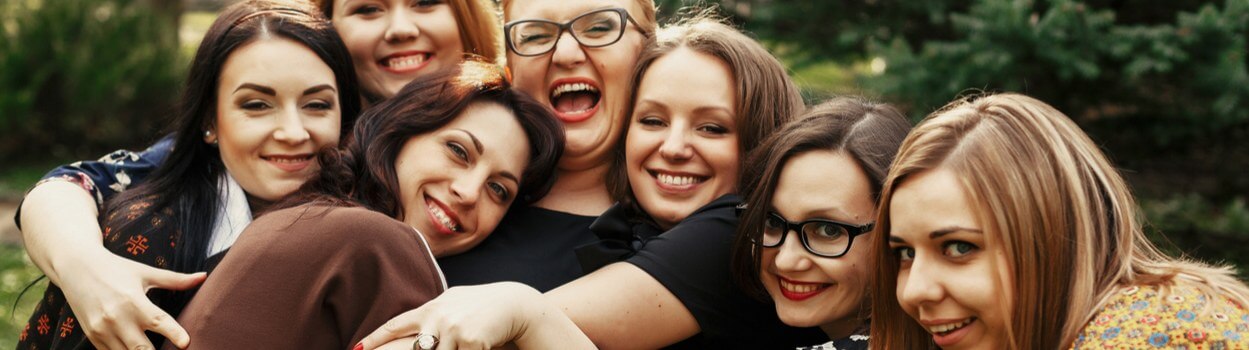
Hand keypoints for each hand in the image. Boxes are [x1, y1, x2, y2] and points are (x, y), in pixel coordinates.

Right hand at [56, 249, 205, 349]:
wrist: (76, 268)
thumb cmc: (116, 268)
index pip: (158, 321)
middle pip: (141, 349)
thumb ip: (175, 280)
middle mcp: (117, 318)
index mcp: (134, 301)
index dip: (174, 334)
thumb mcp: (145, 272)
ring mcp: (102, 330)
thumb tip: (204, 276)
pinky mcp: (93, 337)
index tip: (186, 344)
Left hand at [358, 282, 540, 349]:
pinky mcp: (471, 342)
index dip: (374, 338)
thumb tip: (415, 323)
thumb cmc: (482, 305)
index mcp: (431, 308)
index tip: (356, 349)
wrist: (514, 302)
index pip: (396, 324)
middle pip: (411, 349)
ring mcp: (454, 330)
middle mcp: (438, 318)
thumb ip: (434, 312)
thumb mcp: (454, 302)